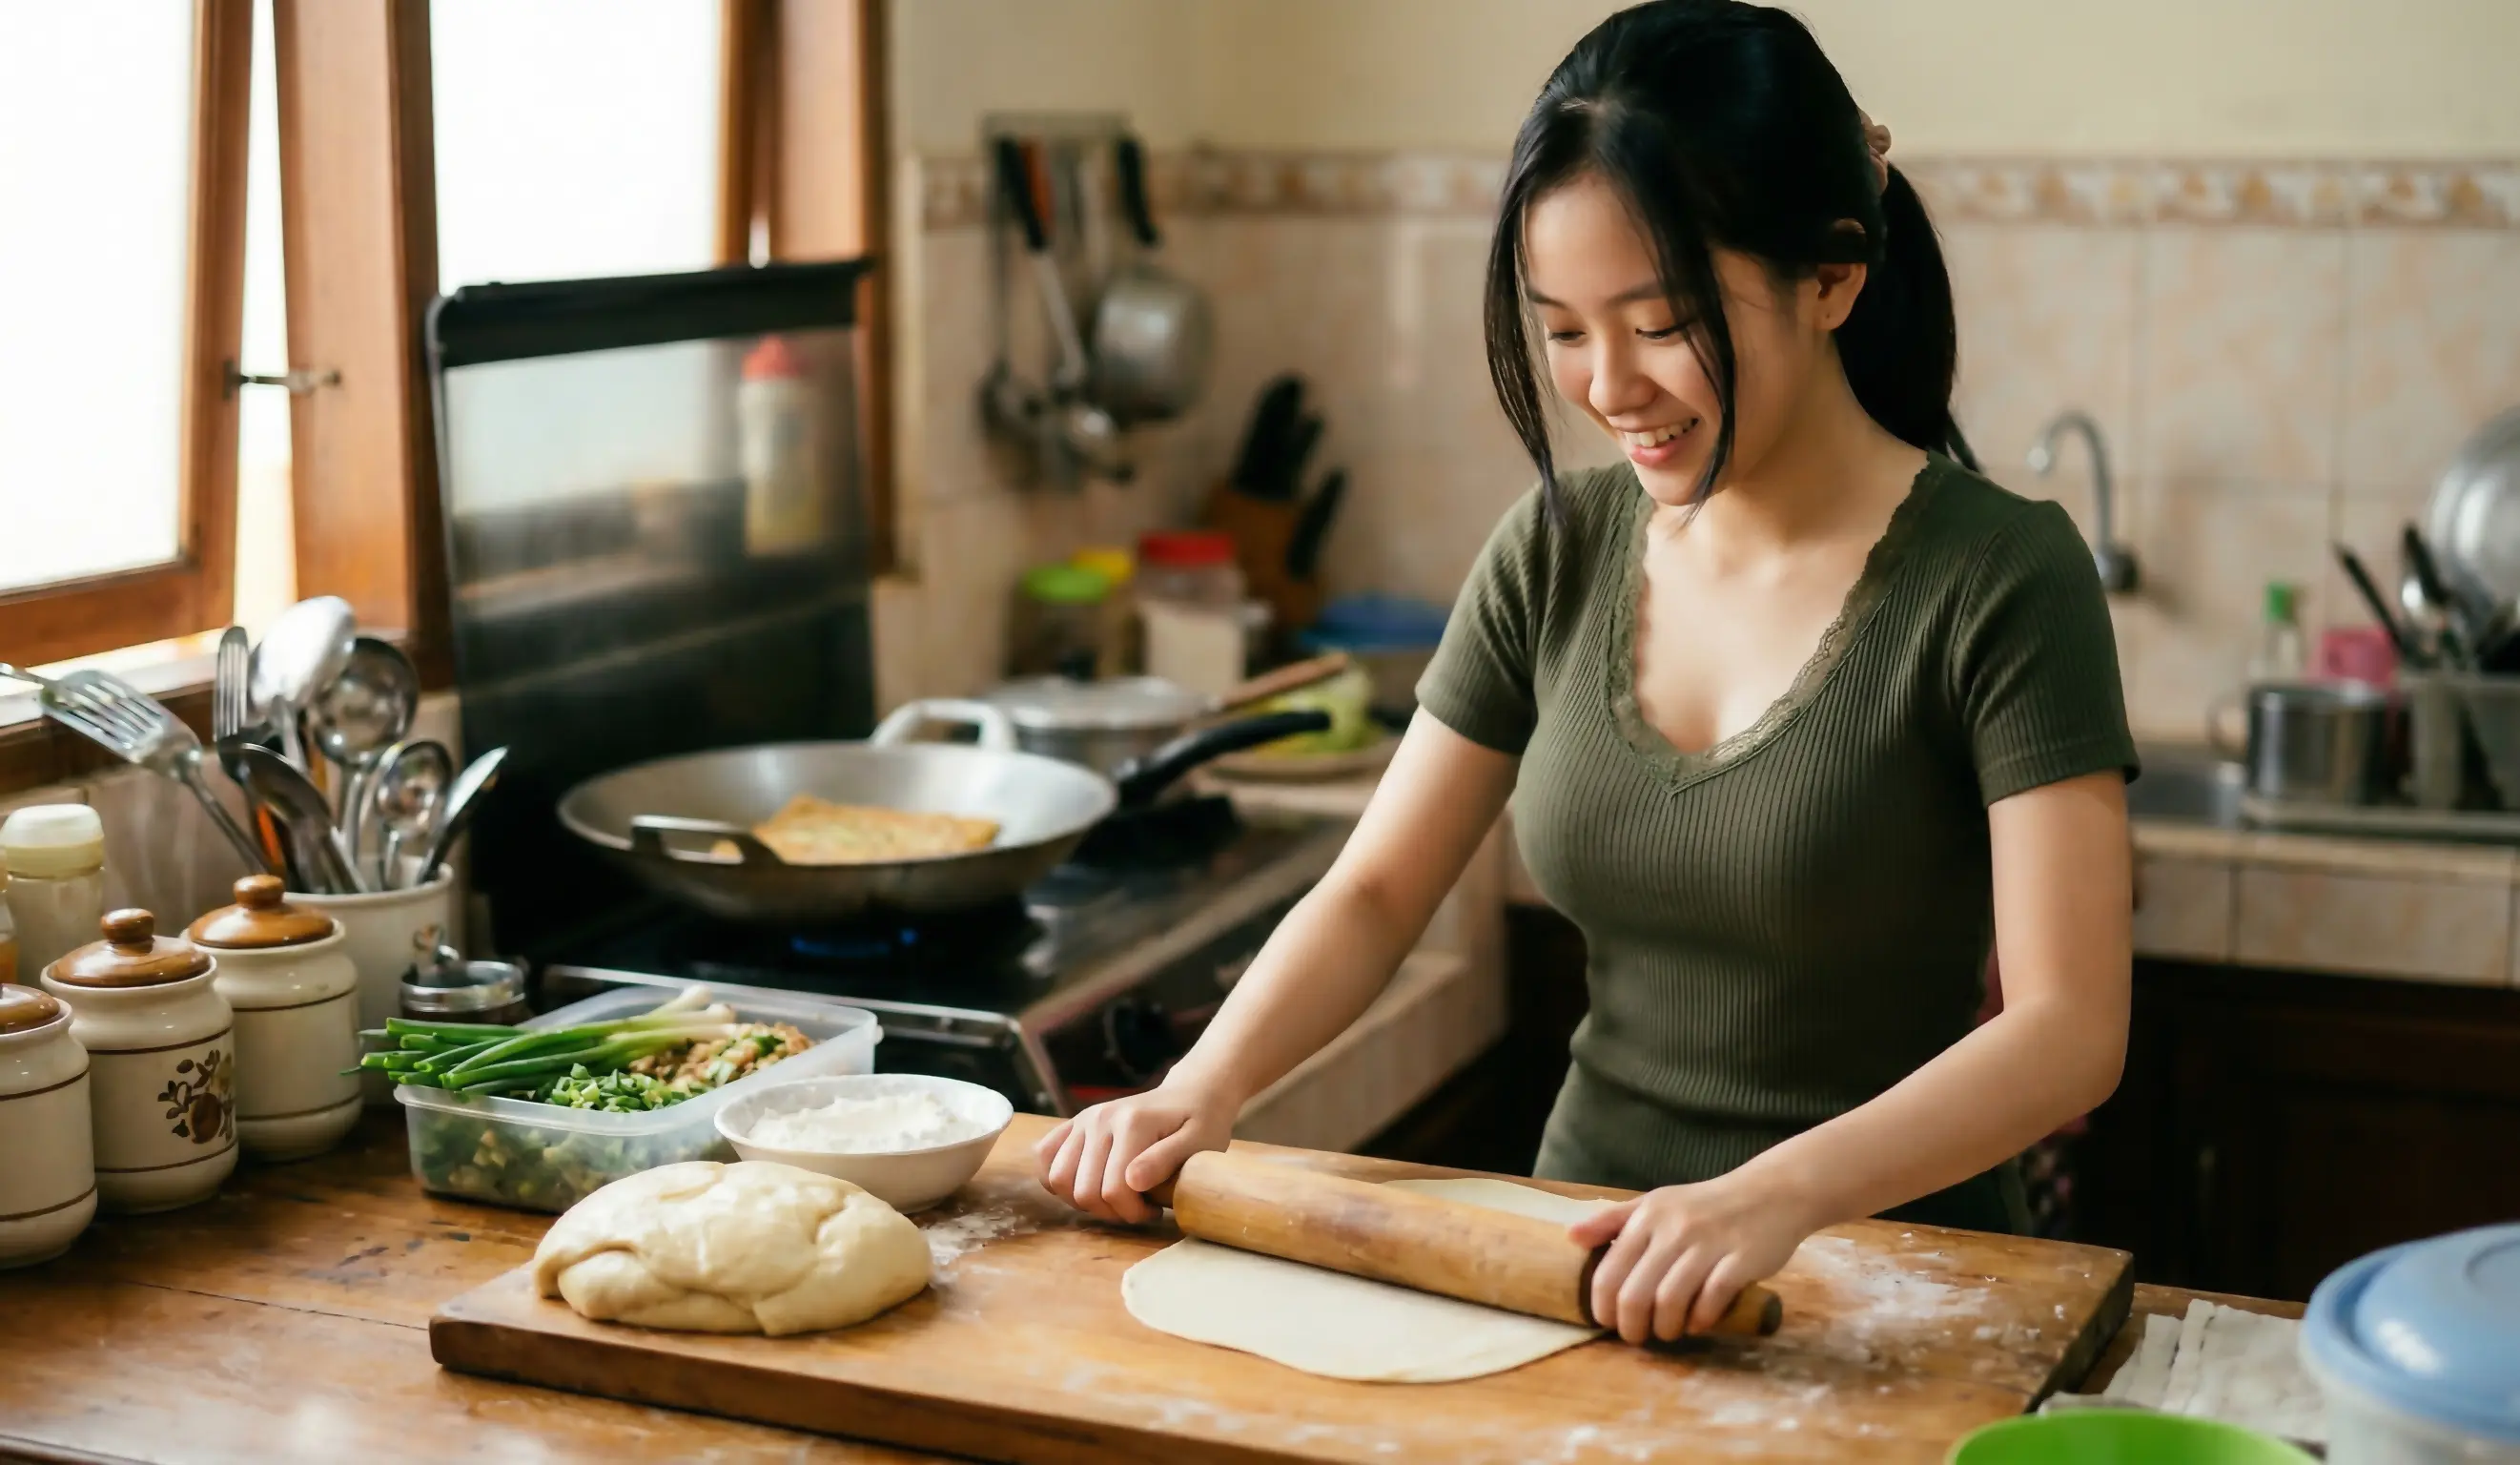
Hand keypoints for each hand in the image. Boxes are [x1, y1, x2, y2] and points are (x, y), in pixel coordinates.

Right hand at [1034, 1080, 1233, 1224]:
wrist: (1189, 1094)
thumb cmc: (1200, 1123)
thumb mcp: (1199, 1143)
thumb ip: (1166, 1160)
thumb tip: (1133, 1180)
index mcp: (1132, 1124)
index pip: (1115, 1189)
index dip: (1133, 1212)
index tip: (1154, 1210)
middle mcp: (1100, 1118)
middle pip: (1084, 1191)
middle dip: (1111, 1212)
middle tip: (1136, 1207)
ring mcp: (1083, 1120)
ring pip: (1058, 1179)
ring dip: (1083, 1201)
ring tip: (1113, 1197)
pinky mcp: (1073, 1123)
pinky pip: (1044, 1157)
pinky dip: (1058, 1180)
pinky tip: (1086, 1184)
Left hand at [1567, 1171, 1817, 1343]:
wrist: (1771, 1193)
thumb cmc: (1707, 1205)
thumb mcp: (1656, 1203)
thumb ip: (1613, 1220)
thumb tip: (1570, 1237)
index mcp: (1648, 1216)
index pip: (1609, 1272)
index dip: (1603, 1307)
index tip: (1608, 1322)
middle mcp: (1674, 1229)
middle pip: (1635, 1294)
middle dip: (1630, 1326)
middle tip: (1636, 1337)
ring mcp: (1708, 1245)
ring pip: (1670, 1301)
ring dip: (1665, 1327)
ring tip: (1668, 1332)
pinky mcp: (1741, 1261)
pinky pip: (1711, 1300)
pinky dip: (1700, 1319)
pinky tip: (1698, 1322)